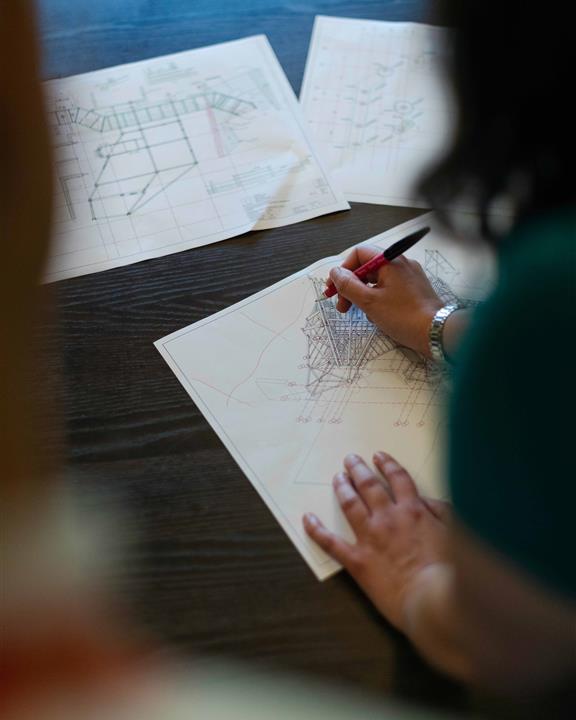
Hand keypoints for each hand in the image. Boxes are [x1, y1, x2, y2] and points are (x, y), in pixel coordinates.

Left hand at [303, 452, 449, 630]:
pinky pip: (331, 542)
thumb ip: (441, 512)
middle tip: (349, 460)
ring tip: (337, 478)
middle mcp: (388, 518)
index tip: (378, 456)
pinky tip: (307, 518)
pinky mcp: (357, 560)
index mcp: (413, 511)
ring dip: (342, 488)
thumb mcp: (455, 534)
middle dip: (358, 470)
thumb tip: (426, 501)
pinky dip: (316, 529)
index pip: (398, 479)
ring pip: (351, 504)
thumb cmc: (449, 571)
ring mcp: (370, 538)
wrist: (433, 600)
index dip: (387, 465)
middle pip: (369, 486)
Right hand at [328, 246, 443, 357]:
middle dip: (350, 286)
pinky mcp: (414, 290)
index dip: (343, 270)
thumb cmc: (405, 316)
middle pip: (367, 268)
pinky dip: (377, 298)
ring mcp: (409, 277)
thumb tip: (335, 273)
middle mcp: (401, 264)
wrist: (436, 332)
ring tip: (356, 313)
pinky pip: (389, 289)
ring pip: (377, 280)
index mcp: (390, 261)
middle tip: (341, 304)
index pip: (359, 254)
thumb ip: (348, 285)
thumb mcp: (369, 301)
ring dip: (362, 294)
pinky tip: (375, 315)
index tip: (333, 287)